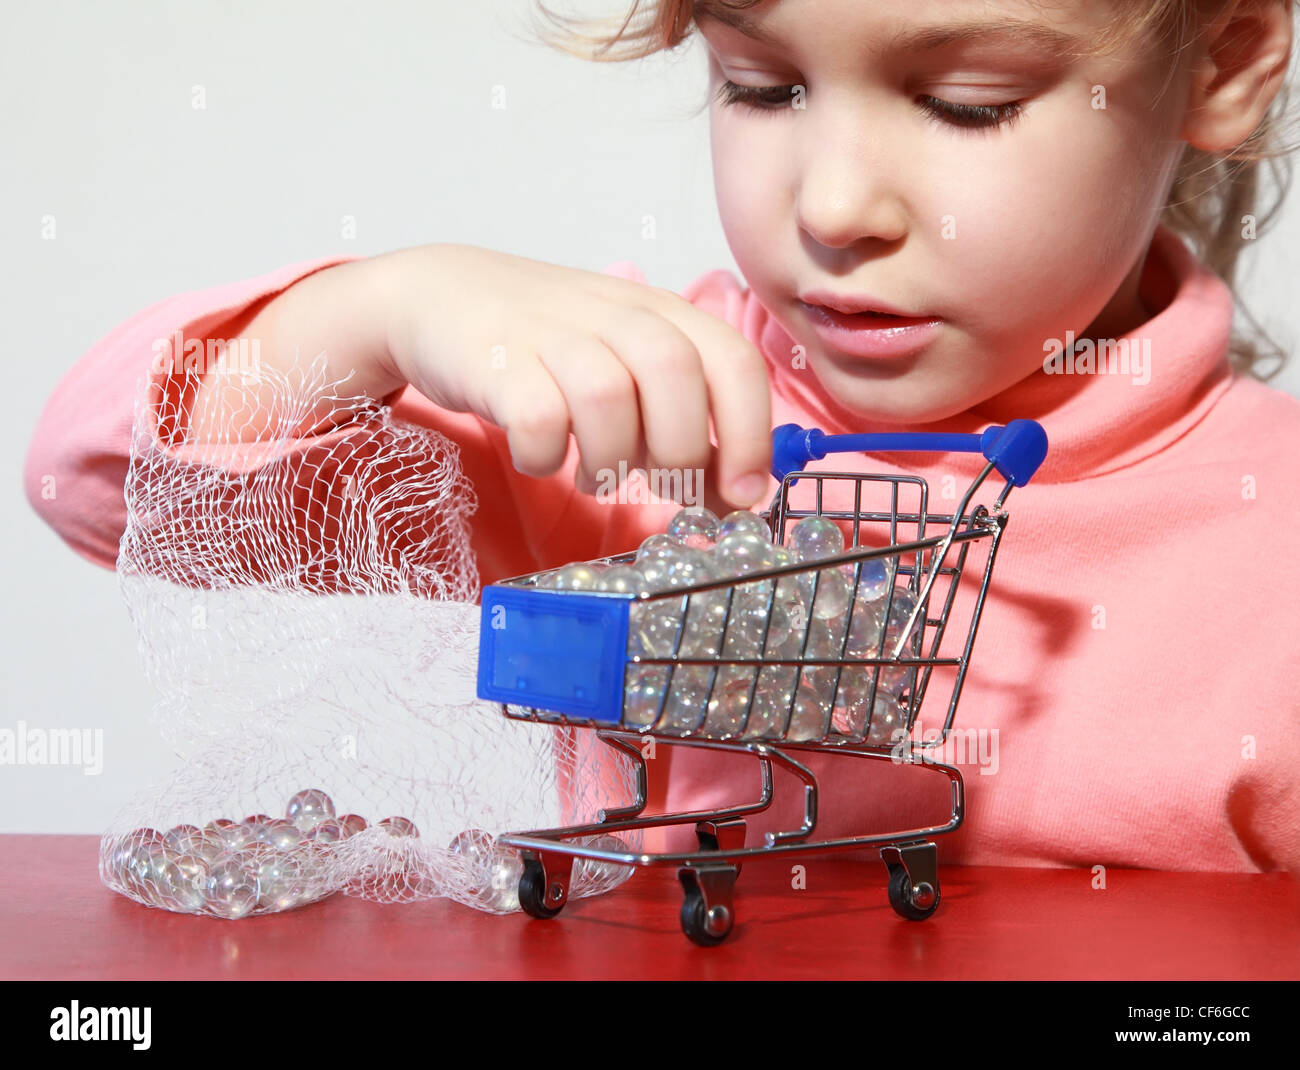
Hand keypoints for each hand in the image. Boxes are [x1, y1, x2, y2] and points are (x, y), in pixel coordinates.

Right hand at [374, 243, 772, 509]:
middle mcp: (613, 313)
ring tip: (595, 477)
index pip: (733, 361)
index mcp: (661, 313)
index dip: (752, 434)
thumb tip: (738, 497)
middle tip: (662, 490)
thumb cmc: (550, 349)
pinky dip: (546, 457)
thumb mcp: (628, 370)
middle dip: (683, 453)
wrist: (439, 296)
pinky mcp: (496, 360)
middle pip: (676, 373)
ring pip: (608, 397)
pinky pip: (538, 419)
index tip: (748, 493)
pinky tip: (541, 457)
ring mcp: (552, 332)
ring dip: (611, 460)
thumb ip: (683, 422)